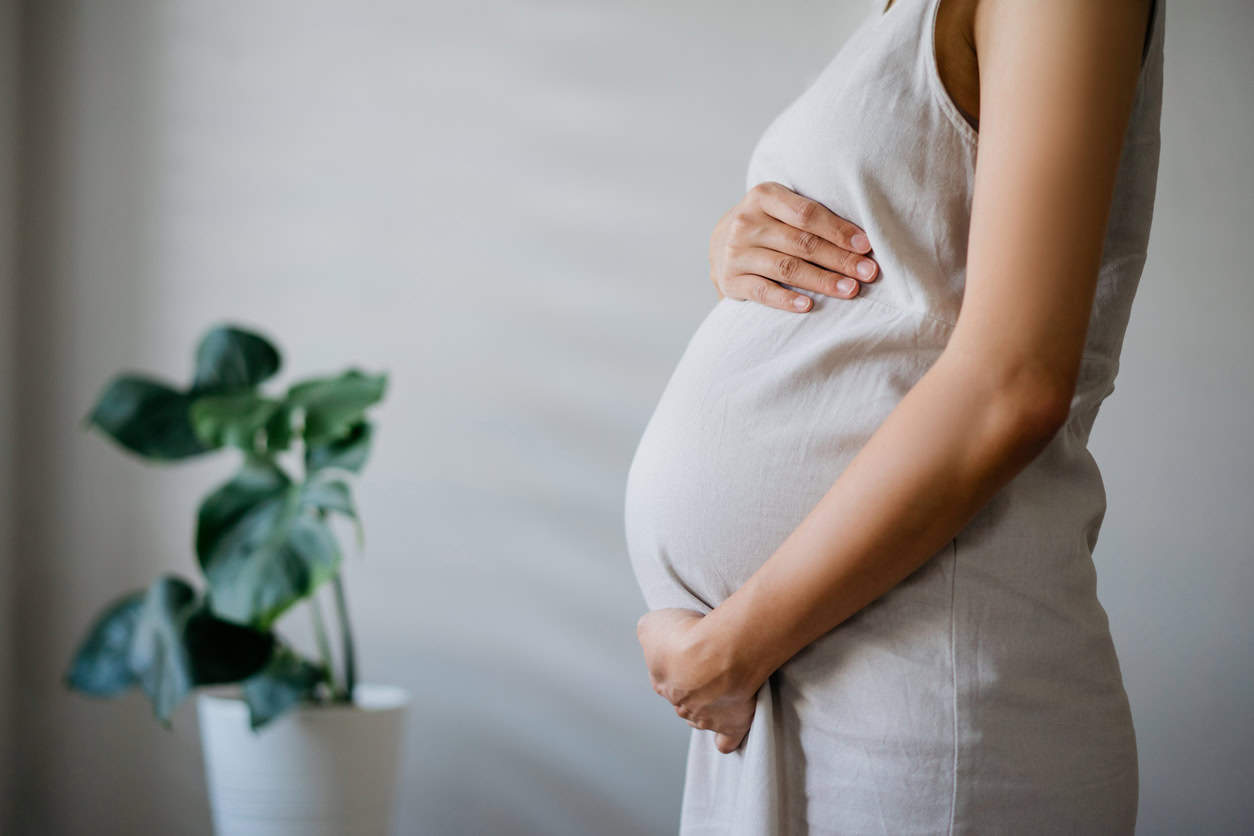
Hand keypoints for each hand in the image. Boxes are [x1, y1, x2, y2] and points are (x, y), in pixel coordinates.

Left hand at [635, 608, 759, 753]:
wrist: (718, 651)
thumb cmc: (686, 636)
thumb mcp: (653, 624)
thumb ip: (649, 631)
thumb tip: (650, 632)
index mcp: (662, 683)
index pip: (664, 680)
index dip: (676, 667)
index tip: (688, 653)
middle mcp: (681, 704)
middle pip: (685, 700)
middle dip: (694, 687)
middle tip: (709, 666)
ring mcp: (706, 717)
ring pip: (703, 718)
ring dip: (709, 707)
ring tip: (723, 689)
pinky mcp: (733, 724)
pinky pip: (728, 740)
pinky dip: (728, 738)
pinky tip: (732, 728)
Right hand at [709, 181, 878, 311]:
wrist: (720, 243)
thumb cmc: (766, 224)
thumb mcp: (781, 208)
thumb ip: (811, 216)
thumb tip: (861, 241)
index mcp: (764, 196)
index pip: (806, 214)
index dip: (838, 230)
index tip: (866, 246)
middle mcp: (746, 222)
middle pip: (801, 242)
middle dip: (839, 259)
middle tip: (868, 272)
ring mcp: (736, 252)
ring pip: (786, 268)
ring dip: (822, 280)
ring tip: (850, 290)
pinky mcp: (731, 280)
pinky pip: (763, 292)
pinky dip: (786, 299)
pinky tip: (808, 305)